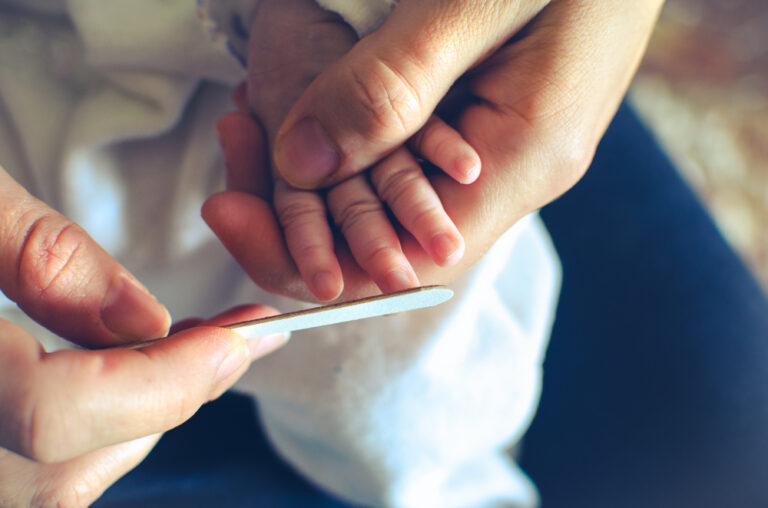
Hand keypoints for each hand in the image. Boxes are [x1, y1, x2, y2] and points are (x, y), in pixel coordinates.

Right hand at [0, 168, 285, 505]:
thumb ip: (44, 257)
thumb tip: (150, 320)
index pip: (56, 414)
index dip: (165, 378)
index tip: (241, 337)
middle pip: (69, 462)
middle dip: (170, 395)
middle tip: (236, 337)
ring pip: (61, 477)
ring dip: (138, 415)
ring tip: (191, 349)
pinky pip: (39, 469)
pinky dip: (97, 427)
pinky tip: (124, 375)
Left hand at [205, 0, 662, 301]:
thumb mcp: (474, 1)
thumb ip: (392, 85)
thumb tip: (302, 162)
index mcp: (526, 158)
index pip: (406, 259)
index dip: (314, 255)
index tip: (231, 209)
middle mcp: (517, 167)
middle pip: (392, 231)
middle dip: (298, 204)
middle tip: (233, 136)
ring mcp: (505, 140)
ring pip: (395, 189)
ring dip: (318, 165)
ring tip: (250, 112)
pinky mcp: (491, 110)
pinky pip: (410, 147)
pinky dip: (348, 132)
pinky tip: (301, 92)